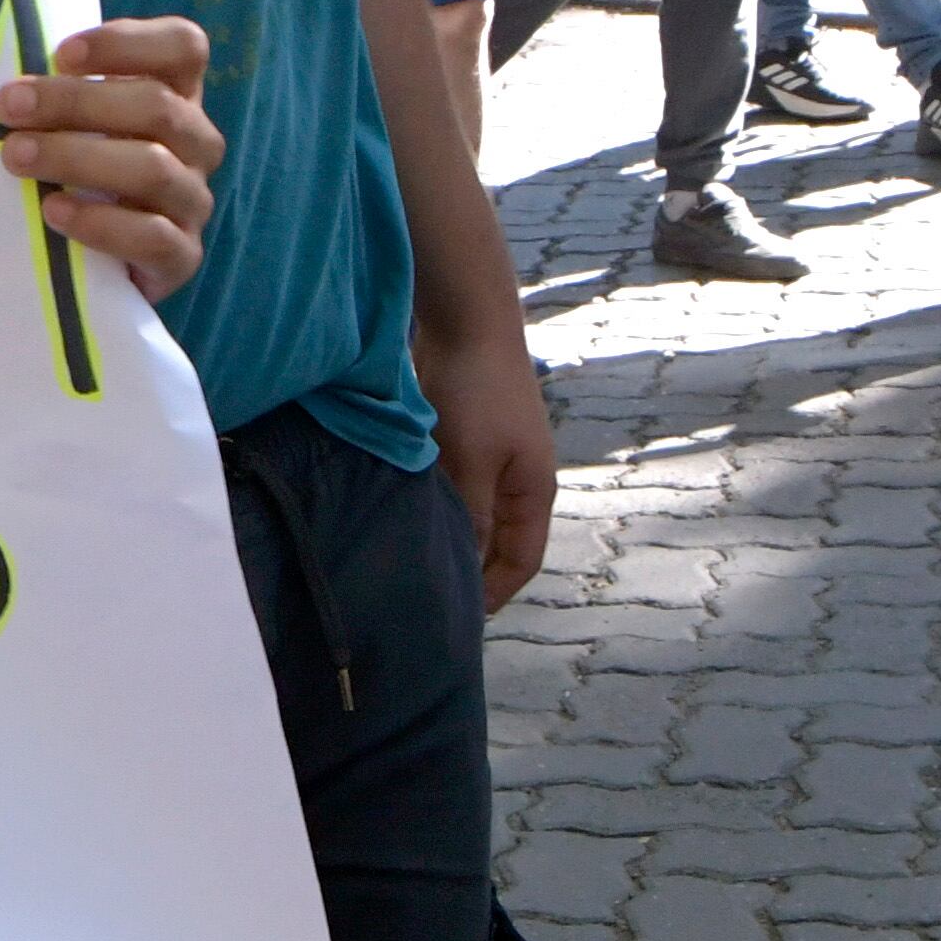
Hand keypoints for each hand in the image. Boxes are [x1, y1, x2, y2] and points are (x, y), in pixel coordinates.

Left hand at [0, 18, 222, 301]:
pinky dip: (99, 223)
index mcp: (177, 93)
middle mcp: (196, 141)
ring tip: (17, 156)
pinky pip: (154, 238)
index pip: (183, 47)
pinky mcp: (183, 256)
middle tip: (10, 105)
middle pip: (158, 106)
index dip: (127, 43)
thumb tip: (1, 78)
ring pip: (154, 169)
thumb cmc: (78, 169)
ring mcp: (193, 199)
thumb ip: (57, 94)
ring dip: (77, 158)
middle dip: (76, 102)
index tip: (62, 55)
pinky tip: (53, 212)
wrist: (102, 262)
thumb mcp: (75, 123)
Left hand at [418, 319, 555, 608]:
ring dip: (450, 538)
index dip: (494, 593)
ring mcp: (492, 460)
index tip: (460, 621)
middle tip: (429, 599)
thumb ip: (473, 516)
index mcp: (533, 492)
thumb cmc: (476, 390)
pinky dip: (437, 508)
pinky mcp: (465, 441)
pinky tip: (406, 520)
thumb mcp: (473, 461)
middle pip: (497, 544)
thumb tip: (466, 567)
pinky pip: (454, 490)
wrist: (465, 319)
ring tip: (413, 567)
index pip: (521, 562)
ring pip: (472, 517)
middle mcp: (517, 481)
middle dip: (470, 572)